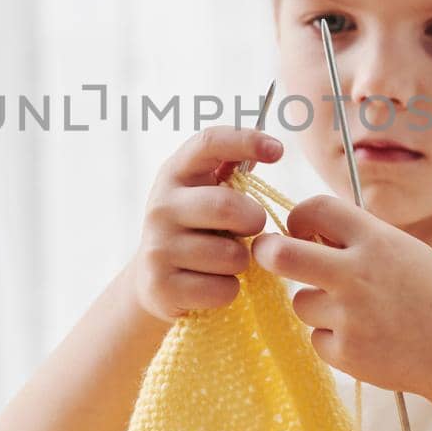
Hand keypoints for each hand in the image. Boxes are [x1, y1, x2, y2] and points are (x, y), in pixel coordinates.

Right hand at [124, 125, 284, 323]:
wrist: (153, 281)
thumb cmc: (196, 229)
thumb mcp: (205, 194)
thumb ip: (231, 171)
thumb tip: (268, 148)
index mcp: (176, 173)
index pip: (209, 143)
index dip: (246, 141)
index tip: (278, 151)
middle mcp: (161, 206)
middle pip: (227, 206)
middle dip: (253, 221)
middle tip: (252, 228)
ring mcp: (158, 247)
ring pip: (231, 255)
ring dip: (242, 261)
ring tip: (226, 260)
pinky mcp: (161, 285)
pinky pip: (222, 289)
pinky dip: (230, 289)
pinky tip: (214, 284)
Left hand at [251, 194, 431, 397]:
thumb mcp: (404, 251)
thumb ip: (357, 240)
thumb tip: (301, 233)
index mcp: (376, 240)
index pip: (316, 208)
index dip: (298, 216)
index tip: (296, 229)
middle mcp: (358, 274)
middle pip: (282, 255)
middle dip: (266, 251)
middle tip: (264, 253)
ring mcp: (350, 316)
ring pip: (301, 302)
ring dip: (318, 305)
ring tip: (360, 313)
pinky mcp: (346, 352)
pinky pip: (317, 338)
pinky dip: (334, 339)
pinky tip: (369, 340)